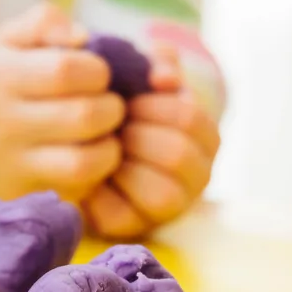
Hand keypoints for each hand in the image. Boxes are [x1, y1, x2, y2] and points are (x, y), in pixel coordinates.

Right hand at [0, 3, 124, 200]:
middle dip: (112, 108)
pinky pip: (75, 190)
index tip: (98, 74)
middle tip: (109, 106)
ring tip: (105, 136)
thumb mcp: (10, 38)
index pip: (66, 72)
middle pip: (82, 118)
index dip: (97, 70)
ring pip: (82, 164)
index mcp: (3, 78)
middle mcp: (6, 124)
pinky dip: (94, 175)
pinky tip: (90, 157)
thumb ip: (46, 24)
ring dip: (110, 148)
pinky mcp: (25, 194)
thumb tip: (82, 39)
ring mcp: (15, 165)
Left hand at [83, 44, 219, 238]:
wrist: (84, 149)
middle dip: (136, 137)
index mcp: (206, 138)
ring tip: (106, 152)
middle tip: (113, 129)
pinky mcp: (135, 227)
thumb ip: (157, 65)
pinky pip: (125, 215)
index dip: (151, 106)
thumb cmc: (124, 113)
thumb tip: (163, 78)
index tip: (127, 103)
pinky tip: (94, 176)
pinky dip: (102, 193)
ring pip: (162, 194)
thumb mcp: (144, 82)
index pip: (189, 116)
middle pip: (178, 154)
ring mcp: (172, 208)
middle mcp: (199, 177)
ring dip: (124, 167)